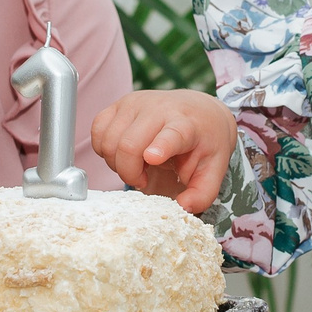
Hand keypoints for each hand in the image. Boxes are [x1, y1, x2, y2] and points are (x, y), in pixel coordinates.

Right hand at [91, 90, 239, 211]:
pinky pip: (97, 130)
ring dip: (116, 162)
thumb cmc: (204, 142)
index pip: (171, 135)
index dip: (160, 147)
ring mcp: (135, 104)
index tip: (152, 158)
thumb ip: (201, 194)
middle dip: (129, 173)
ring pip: (108, 141)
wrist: (199, 111)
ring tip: (136, 164)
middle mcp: (159, 109)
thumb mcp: (214, 170)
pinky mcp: (118, 104)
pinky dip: (104, 149)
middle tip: (144, 178)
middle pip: (128, 145)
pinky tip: (122, 153)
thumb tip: (182, 207)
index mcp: (186, 125)